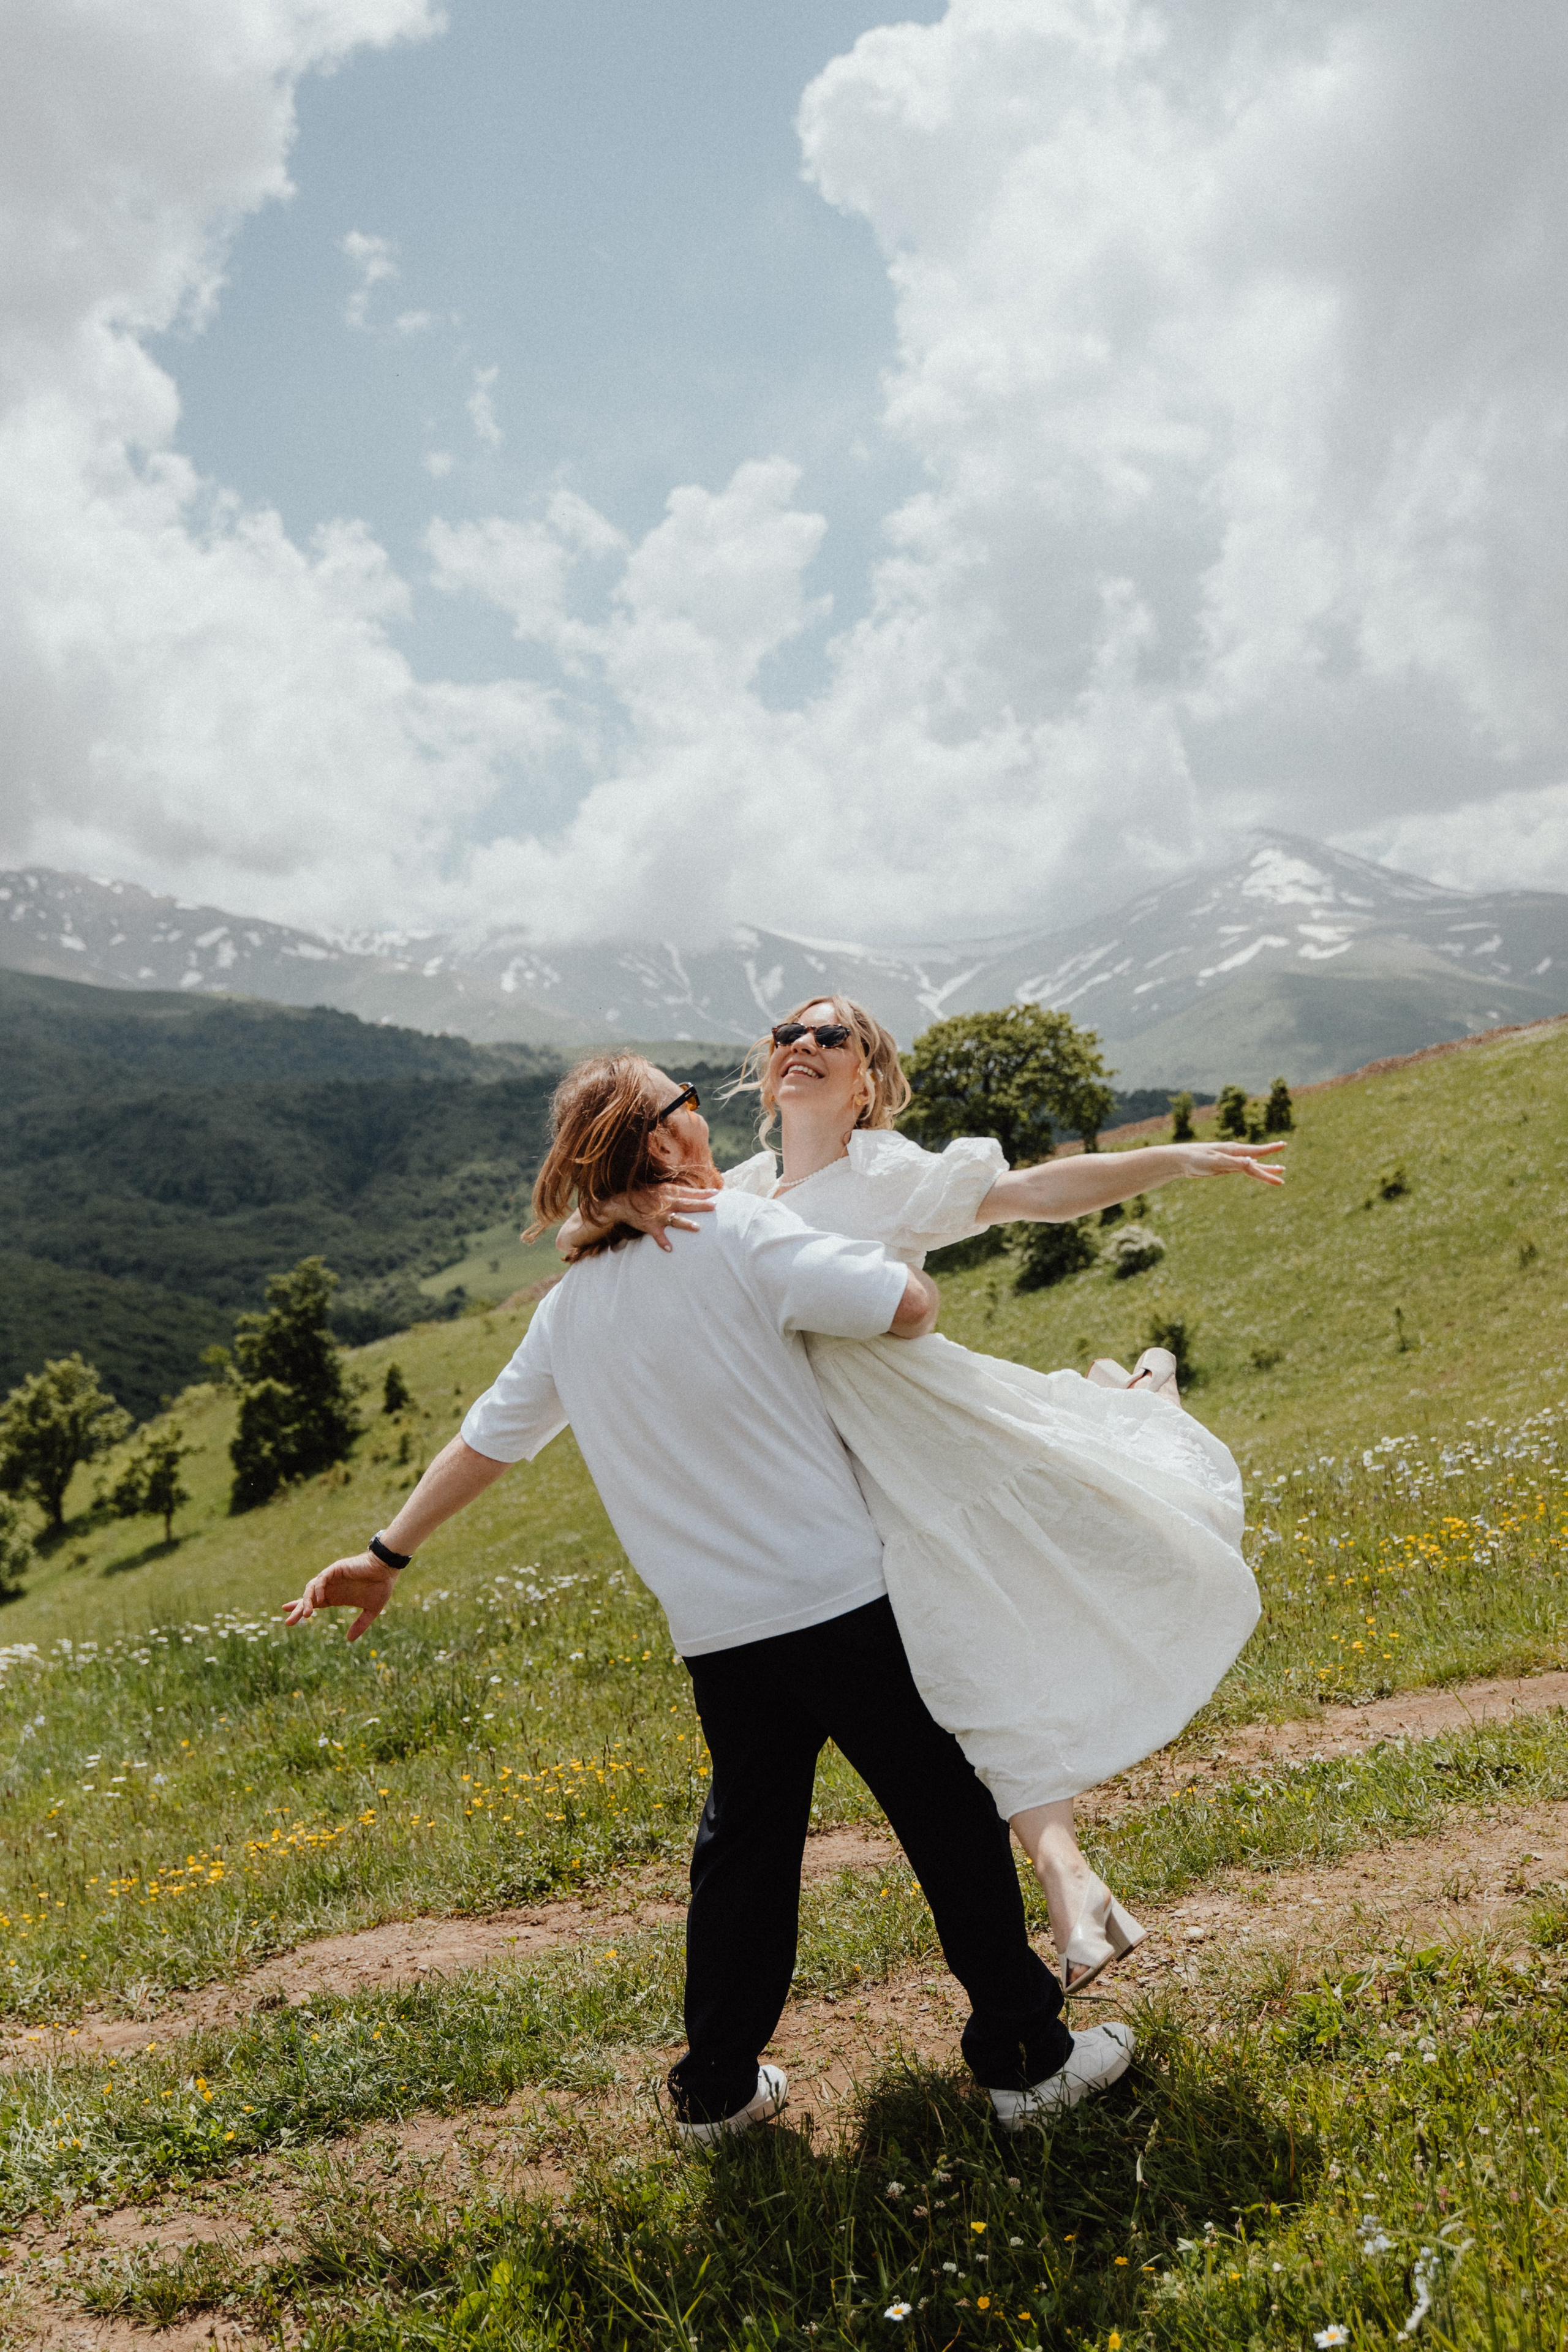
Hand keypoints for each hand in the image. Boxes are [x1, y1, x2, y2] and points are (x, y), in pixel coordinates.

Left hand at [283, 1553, 398, 1641]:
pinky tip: (319, 1600)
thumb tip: (349, 1640)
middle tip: (288, 1623)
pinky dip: (318, 1589)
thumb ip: (360, 1624)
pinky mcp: (336, 1569)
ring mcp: (332, 1578)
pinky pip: (321, 1579)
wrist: (388, 1569)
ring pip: (311, 1589)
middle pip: (308, 1599)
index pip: (314, 1604)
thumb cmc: (381, 1586)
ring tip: (305, 1615)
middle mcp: (331, 1587)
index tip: (289, 1619)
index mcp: (336, 1596)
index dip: (301, 1610)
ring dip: (306, 1601)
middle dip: (297, 1609)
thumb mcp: (371, 1610)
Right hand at [611, 1181, 720, 1251]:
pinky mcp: (650, 1225)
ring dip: (686, 1224)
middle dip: (701, 1205)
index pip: (689, 1192)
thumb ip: (677, 1193)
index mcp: (669, 1192)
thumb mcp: (661, 1190)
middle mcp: (665, 1202)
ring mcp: (658, 1215)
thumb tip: (695, 1194)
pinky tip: (670, 1249)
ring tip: (697, 1228)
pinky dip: (663, 1242)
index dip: (703, 1193)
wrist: (623, 1202)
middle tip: (714, 1206)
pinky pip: (657, 1235)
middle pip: (686, 1204)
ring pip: (674, 1219)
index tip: (717, 1193)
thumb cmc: (645, 1196)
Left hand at [1173, 1140, 1286, 1184]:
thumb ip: (1234, 1163)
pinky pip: (1243, 1169)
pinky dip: (1252, 1170)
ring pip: (1251, 1166)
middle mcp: (1234, 1154)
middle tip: (1284, 1170)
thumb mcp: (1216, 1161)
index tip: (1283, 1144)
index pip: (1256, 1152)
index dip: (1270, 1150)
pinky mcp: (1223, 1167)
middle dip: (1270, 1166)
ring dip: (1264, 1168)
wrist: (1180, 1160)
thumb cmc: (1197, 1158)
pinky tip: (1255, 1169)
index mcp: (1234, 1151)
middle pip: (1257, 1161)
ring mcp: (1229, 1160)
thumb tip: (1252, 1162)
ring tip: (1279, 1170)